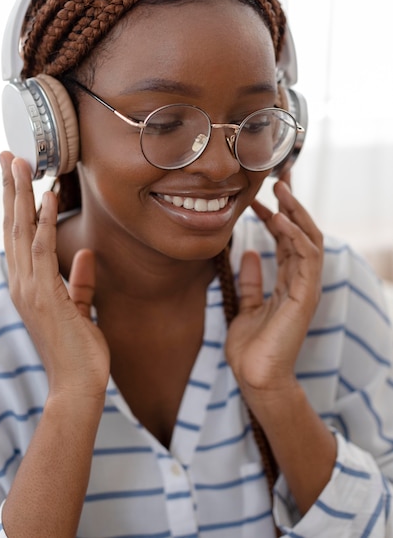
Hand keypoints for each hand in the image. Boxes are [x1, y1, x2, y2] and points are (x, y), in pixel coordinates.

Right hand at [0, 152, 109, 402]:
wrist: (78, 385)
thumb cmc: (78, 350)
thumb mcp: (78, 308)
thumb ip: (79, 281)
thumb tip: (83, 252)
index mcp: (27, 286)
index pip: (17, 237)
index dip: (15, 204)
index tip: (17, 176)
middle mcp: (21, 283)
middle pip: (11, 226)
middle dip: (11, 189)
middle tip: (9, 154)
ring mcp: (29, 289)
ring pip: (21, 231)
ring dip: (21, 194)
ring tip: (21, 161)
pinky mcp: (45, 294)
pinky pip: (42, 249)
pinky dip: (43, 220)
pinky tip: (48, 196)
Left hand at [226, 180, 322, 401]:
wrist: (255, 378)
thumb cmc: (252, 347)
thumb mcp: (247, 305)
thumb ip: (252, 280)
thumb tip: (250, 253)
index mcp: (289, 282)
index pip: (287, 240)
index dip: (277, 215)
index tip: (261, 195)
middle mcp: (300, 281)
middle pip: (302, 233)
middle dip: (291, 204)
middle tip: (278, 178)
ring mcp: (305, 287)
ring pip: (309, 239)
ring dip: (296, 213)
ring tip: (280, 189)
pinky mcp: (305, 295)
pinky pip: (306, 258)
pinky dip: (295, 236)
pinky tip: (280, 218)